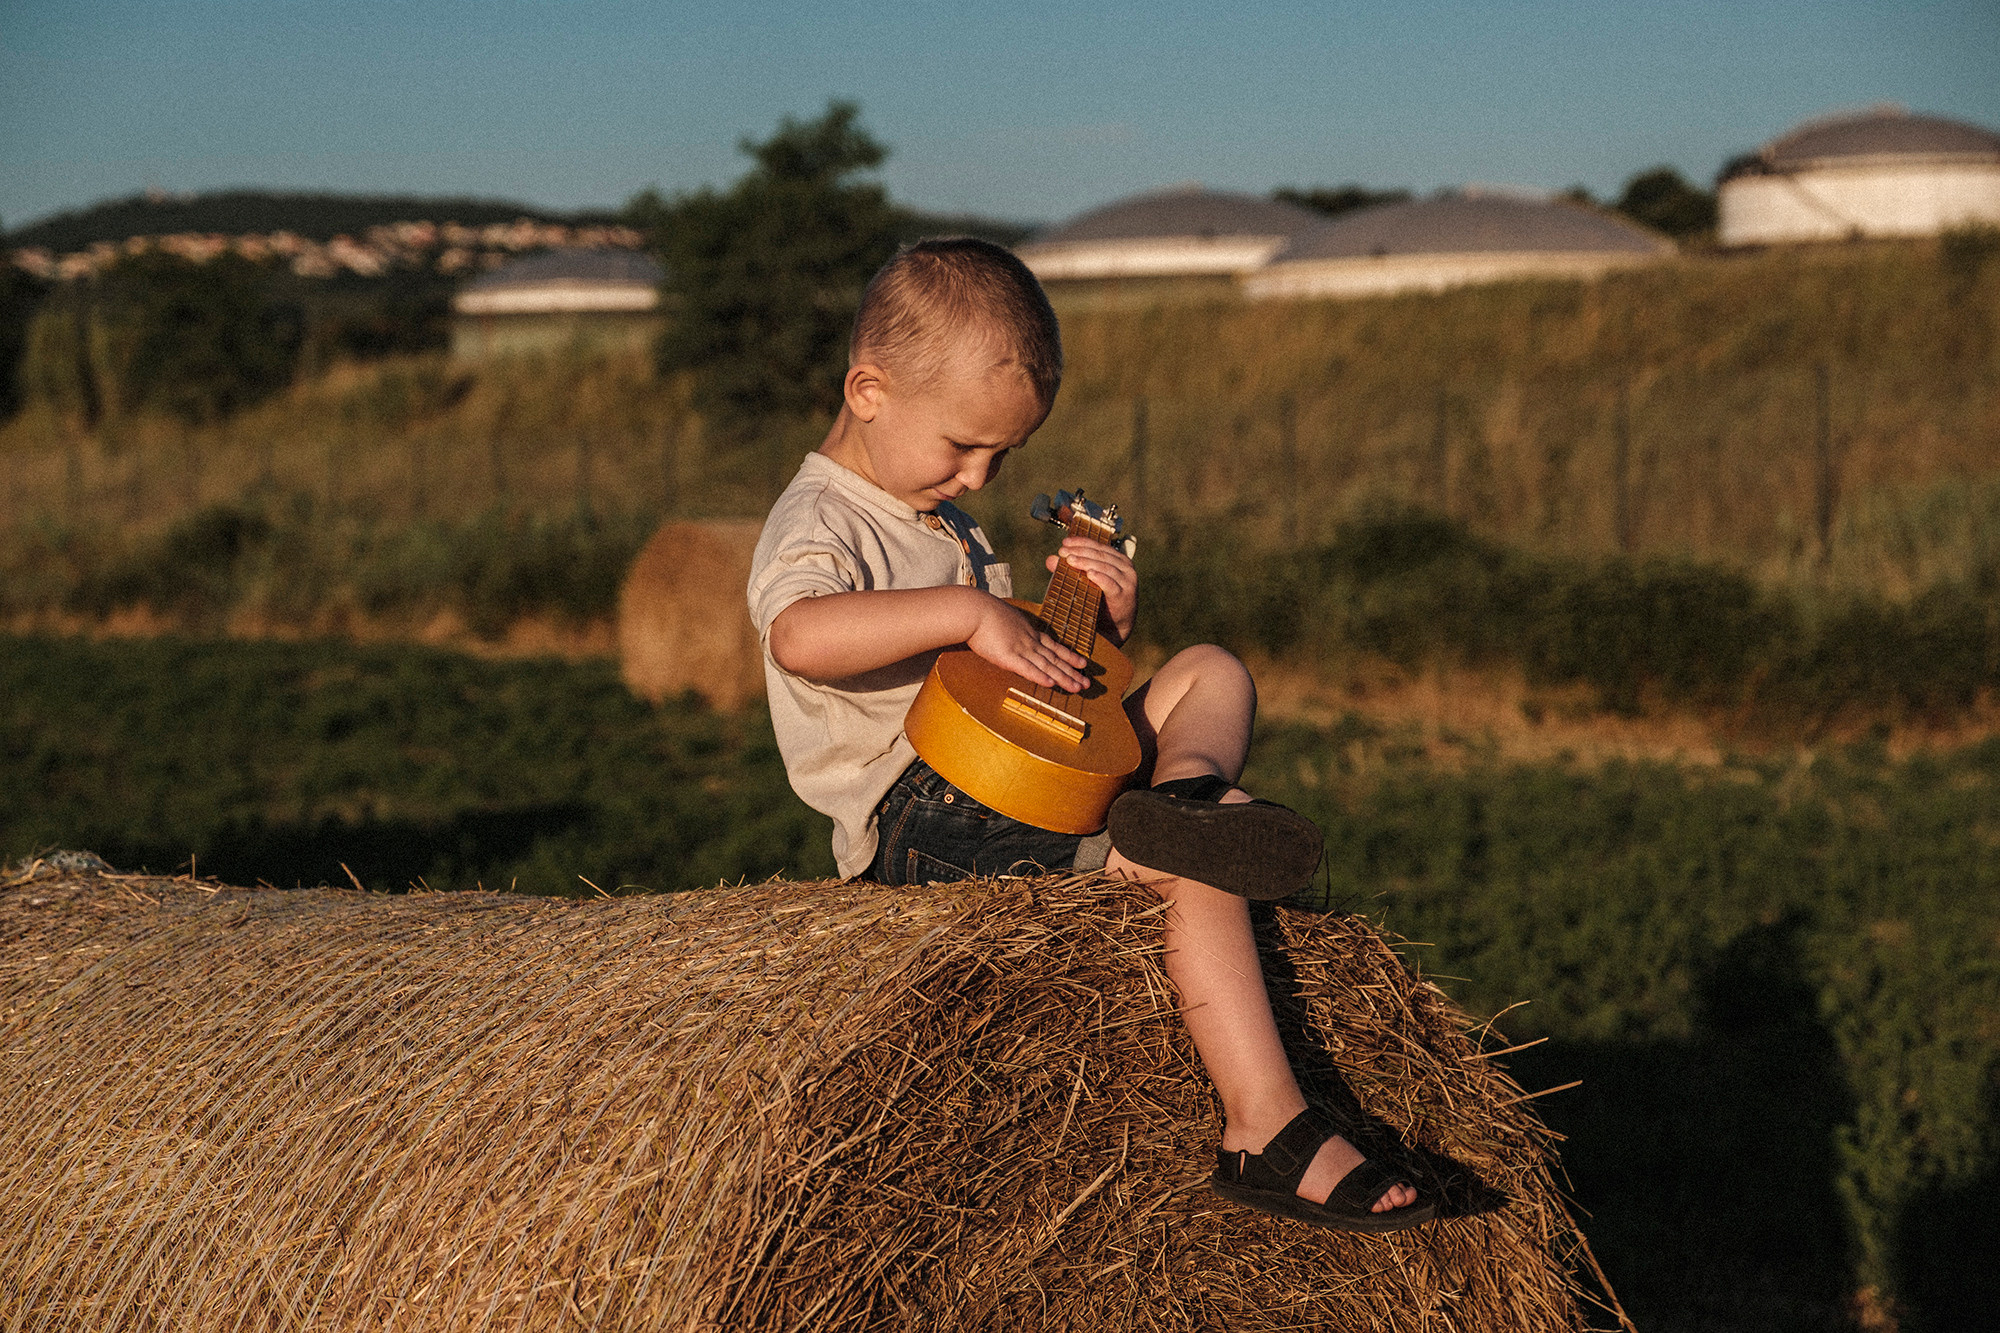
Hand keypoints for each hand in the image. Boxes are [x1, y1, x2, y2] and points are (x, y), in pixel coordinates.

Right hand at [967, 596, 1090, 692]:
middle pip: (1055, 659)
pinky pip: (1027, 669)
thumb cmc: (982, 612)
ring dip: (1063, 678)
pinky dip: (1040, 676)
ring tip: (1078, 688)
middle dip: (1072, 672)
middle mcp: (1028, 641)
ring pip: (1047, 666)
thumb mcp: (1003, 618)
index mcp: (1028, 632)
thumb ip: (1011, 628)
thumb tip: (1011, 633)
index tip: (1082, 663)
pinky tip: (1052, 684)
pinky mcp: (1007, 656)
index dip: (1069, 656)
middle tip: (1088, 683)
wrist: (973, 609)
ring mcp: (1019, 648)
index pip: (1053, 646)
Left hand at [1048, 537, 1136, 642]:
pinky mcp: (1125, 596)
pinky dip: (1100, 578)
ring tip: (1071, 561)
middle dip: (1081, 551)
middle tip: (1064, 552)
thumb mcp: (1085, 582)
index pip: (1098, 546)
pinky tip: (1089, 574)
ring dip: (1087, 562)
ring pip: (1105, 567)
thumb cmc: (1099, 601)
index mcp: (1118, 560)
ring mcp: (1127, 582)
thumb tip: (1050, 559)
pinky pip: (1112, 585)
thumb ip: (1071, 569)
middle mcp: (1125, 568)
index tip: (1065, 542)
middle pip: (1100, 555)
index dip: (1081, 542)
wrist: (1113, 627)